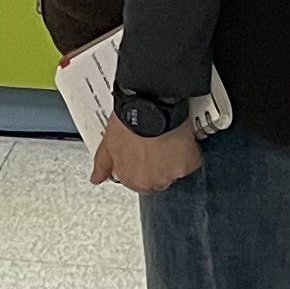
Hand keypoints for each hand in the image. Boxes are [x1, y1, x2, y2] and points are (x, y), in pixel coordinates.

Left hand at [90, 117, 204, 195]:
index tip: (145, 153)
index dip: (143, 165)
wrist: (149, 106)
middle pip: (159, 179)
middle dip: (159, 164)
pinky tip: (182, 139)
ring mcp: (170, 174)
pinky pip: (192, 161)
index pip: (140, 183)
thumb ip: (103, 164)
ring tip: (168, 139)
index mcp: (131, 179)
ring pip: (176, 171)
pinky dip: (190, 152)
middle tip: (157, 144)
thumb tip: (97, 179)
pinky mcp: (188, 164)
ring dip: (174, 159)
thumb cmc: (128, 121)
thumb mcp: (108, 142)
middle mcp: (150, 182)